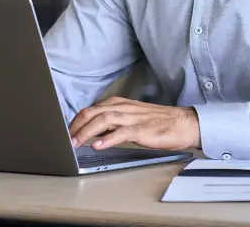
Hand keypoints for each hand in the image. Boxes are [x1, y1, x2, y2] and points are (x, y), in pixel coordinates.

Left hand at [69, 96, 200, 151]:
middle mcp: (122, 108)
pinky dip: (107, 139)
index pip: (90, 110)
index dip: (75, 121)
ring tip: (75, 143)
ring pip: (102, 121)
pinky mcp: (141, 130)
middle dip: (75, 126)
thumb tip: (93, 132)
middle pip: (92, 113)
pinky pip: (121, 133)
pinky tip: (98, 145)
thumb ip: (113, 122)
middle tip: (65, 139)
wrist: (184, 123)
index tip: (65, 133)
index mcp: (118, 104)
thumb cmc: (158, 122)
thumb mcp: (131, 118)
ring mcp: (132, 118)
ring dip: (86, 132)